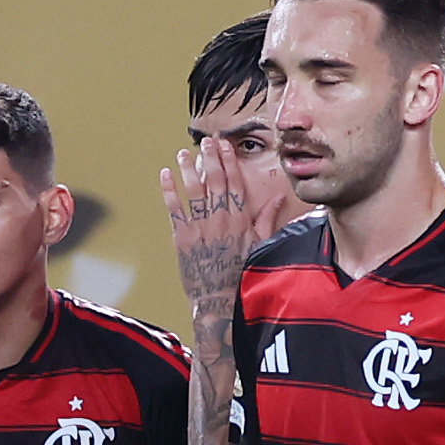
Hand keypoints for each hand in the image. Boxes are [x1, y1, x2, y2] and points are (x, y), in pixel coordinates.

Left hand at [161, 142, 269, 323]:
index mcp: (241, 220)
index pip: (235, 183)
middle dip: (210, 158)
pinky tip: (166, 174)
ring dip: (188, 169)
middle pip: (214, 181)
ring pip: (194, 191)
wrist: (220, 302)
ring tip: (183, 154)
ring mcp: (200, 228)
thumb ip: (268, 220)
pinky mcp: (182, 238)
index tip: (225, 146)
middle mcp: (221, 220)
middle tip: (205, 142)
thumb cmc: (243, 276)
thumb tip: (279, 199)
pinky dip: (169, 190)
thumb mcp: (262, 246)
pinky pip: (174, 208)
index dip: (229, 162)